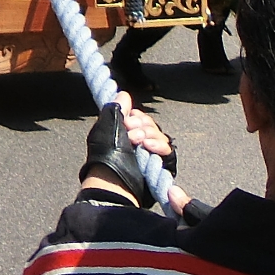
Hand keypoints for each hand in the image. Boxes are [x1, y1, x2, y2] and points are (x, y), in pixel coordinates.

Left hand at [81, 91, 177, 205]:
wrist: (114, 181)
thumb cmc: (106, 155)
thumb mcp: (107, 127)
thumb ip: (116, 108)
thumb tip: (124, 94)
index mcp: (125, 133)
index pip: (140, 117)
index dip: (136, 117)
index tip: (127, 122)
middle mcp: (138, 142)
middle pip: (152, 125)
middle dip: (143, 126)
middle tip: (131, 136)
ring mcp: (150, 155)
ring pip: (161, 136)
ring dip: (151, 136)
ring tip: (140, 144)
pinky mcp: (160, 166)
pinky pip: (168, 152)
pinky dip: (160, 147)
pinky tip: (150, 148)